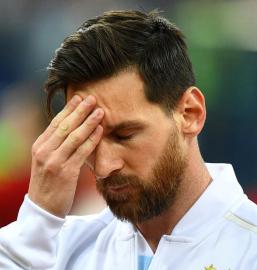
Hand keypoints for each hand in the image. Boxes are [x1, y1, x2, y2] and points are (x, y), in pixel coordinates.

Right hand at [28, 95, 103, 216]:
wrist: (43, 208)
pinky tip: (100, 131)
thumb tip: (73, 129)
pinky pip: (82, 152)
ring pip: (74, 136)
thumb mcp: (46, 161)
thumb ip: (56, 146)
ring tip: (100, 111)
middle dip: (80, 110)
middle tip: (93, 98)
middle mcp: (44, 151)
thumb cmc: (49, 183)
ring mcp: (54, 161)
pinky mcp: (66, 172)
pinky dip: (92, 140)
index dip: (69, 109)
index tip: (80, 98)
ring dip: (89, 122)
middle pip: (65, 126)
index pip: (56, 123)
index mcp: (39, 146)